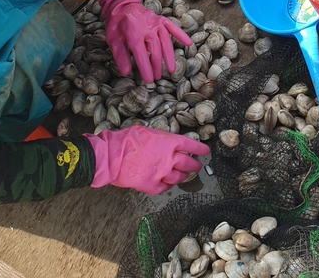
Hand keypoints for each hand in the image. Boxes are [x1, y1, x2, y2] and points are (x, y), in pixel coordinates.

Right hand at [86, 126, 208, 194]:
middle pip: (188, 164)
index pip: (190, 146)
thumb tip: (163, 142)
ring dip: (183, 176)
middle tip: (197, 166)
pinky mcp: (152, 186)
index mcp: (168, 143)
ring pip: (179, 177)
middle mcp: (168, 159)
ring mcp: (161, 174)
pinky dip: (167, 185)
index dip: (200, 149)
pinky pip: (165, 187)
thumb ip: (159, 138)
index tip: (206, 151)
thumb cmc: (126, 141)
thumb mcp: (146, 131)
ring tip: (184, 176)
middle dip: (195, 165)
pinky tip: (167, 183)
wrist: (112, 156)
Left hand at [97, 0, 191, 82]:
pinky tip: (188, 43)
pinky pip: (173, 27)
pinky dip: (181, 35)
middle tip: (157, 77)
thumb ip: (120, 55)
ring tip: (171, 70)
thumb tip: (126, 72)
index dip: (146, 68)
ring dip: (169, 57)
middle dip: (157, 65)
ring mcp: (156, 22)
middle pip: (155, 50)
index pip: (141, 54)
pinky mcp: (161, 19)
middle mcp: (147, 27)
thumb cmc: (117, 24)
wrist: (122, 4)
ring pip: (165, 42)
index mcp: (134, 33)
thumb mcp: (113, 39)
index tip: (149, 80)